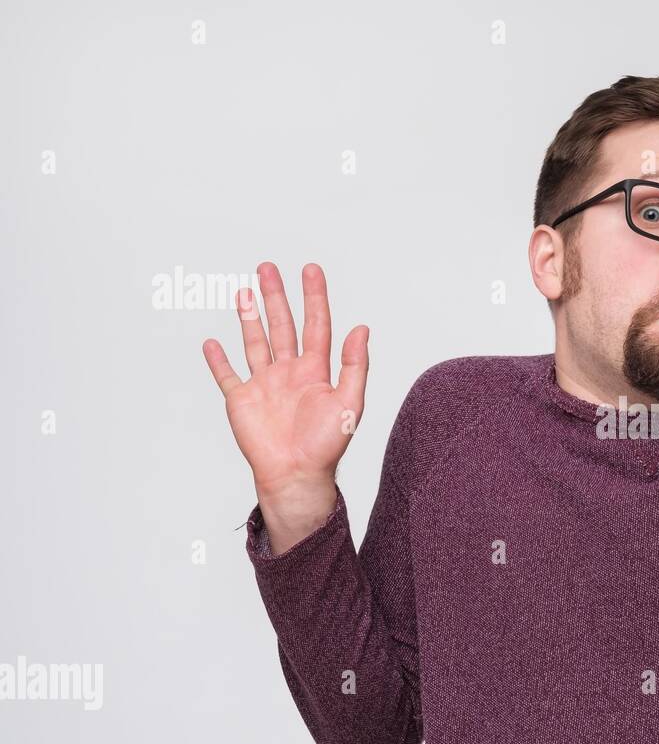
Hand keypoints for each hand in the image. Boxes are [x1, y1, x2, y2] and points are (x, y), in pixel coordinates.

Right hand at [202, 262, 369, 498]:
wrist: (297, 475)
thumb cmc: (326, 445)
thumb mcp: (350, 403)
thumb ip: (355, 366)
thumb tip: (362, 329)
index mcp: (316, 371)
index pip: (316, 324)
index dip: (314, 297)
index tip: (310, 270)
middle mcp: (289, 373)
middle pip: (282, 326)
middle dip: (276, 296)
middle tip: (268, 268)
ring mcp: (264, 385)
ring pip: (255, 343)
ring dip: (249, 318)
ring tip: (243, 292)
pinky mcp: (242, 401)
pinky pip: (227, 376)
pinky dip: (218, 361)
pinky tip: (212, 344)